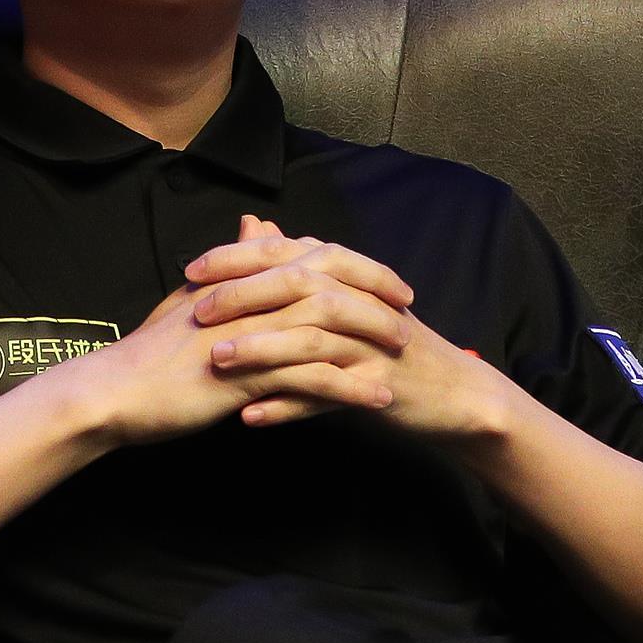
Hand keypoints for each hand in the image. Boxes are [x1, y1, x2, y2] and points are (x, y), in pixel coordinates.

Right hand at [52, 216, 399, 448]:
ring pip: (323, 328)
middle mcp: (247, 301)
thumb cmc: (150, 354)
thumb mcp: (195, 297)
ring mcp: (247, 337)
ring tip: (404, 352)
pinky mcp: (244, 378)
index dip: (353, 264)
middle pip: (324, 284)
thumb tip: (259, 220)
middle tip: (409, 306)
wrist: (111, 394)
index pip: (307, 259)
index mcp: (238, 280)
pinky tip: (377, 401)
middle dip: (373, 292)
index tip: (386, 277)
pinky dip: (348, 388)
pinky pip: (308, 380)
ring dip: (369, 340)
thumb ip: (234, 263)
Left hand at [185, 232, 514, 440]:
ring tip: (218, 361)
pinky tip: (251, 417)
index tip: (190, 271)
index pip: (285, 254)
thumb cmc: (387, 345)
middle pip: (298, 285)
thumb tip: (253, 226)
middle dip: (244, 295)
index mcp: (346, 275)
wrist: (451, 393)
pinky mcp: (379, 384)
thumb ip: (296, 264)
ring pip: (312, 337)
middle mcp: (359, 300)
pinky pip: (328, 394)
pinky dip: (289, 405)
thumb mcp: (344, 299)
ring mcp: (371, 344)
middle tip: (197, 311)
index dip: (237, 259)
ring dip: (263, 348)